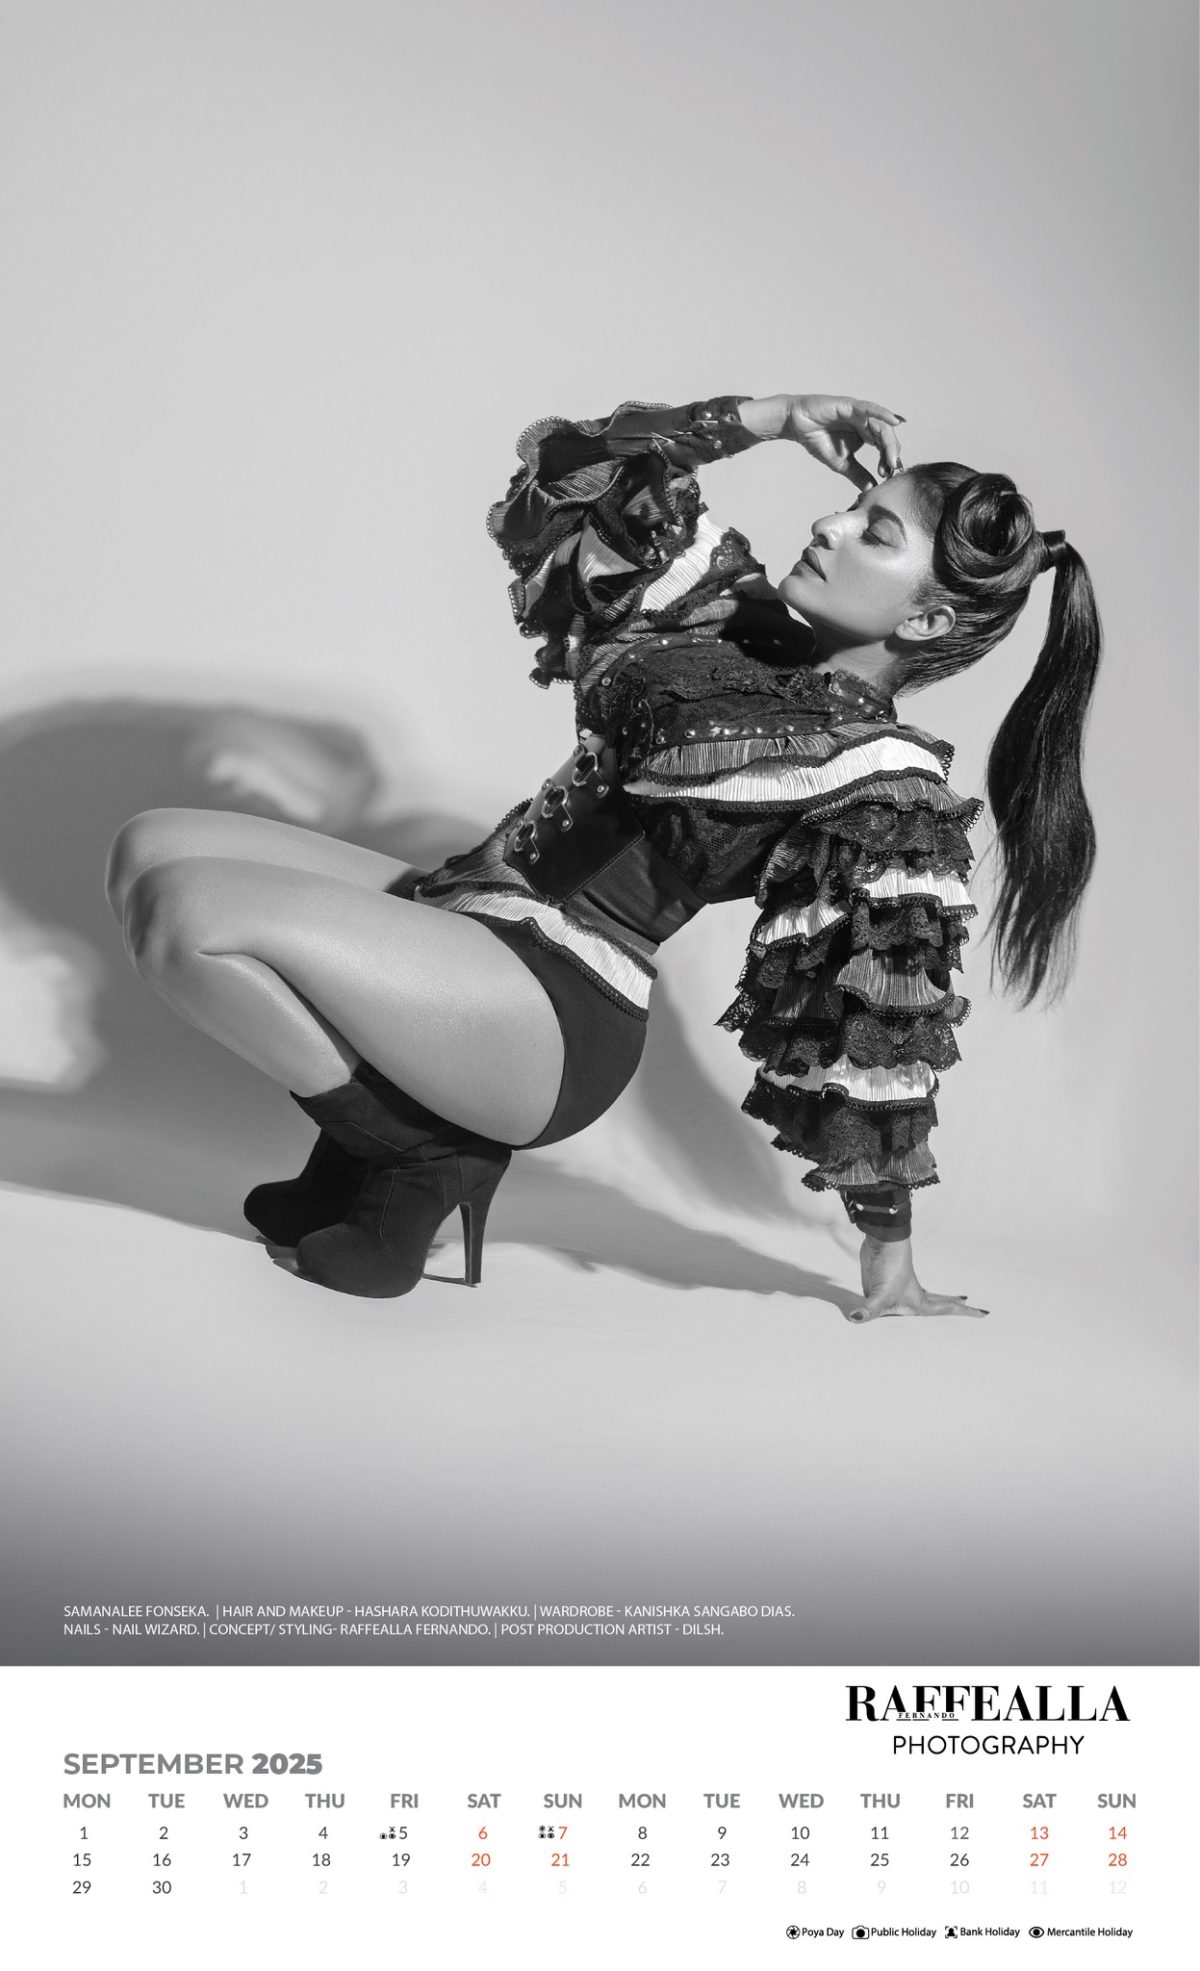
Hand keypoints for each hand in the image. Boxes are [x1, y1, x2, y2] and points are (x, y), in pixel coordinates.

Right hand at [739, 393, 905, 489]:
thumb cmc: (817, 439)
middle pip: (887, 437)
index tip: (888, 476)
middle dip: (892, 453)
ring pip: (881, 425)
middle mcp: (867, 422)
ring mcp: (860, 413)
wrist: (796, 425)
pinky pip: (870, 409)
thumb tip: (872, 490)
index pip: (884, 447)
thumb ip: (858, 474)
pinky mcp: (851, 405)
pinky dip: (883, 414)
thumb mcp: (841, 463)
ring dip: (889, 440)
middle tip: (894, 468)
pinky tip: (895, 421)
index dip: (888, 461)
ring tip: (892, 457)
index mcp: (866, 434)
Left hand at [844, 1235, 988, 1323]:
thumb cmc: (889, 1267)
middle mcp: (912, 1296)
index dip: (964, 1312)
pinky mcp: (885, 1286)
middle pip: (939, 1304)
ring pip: (921, 1300)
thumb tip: (855, 1320)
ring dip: (935, 1304)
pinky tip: (900, 1307)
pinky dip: (903, 1305)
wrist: (881, 1243)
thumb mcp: (879, 1294)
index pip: (945, 1310)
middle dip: (955, 1306)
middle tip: (973, 1307)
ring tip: (951, 1303)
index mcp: (918, 1301)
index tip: (984, 1313)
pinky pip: (896, 1301)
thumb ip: (869, 1310)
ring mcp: (899, 1290)